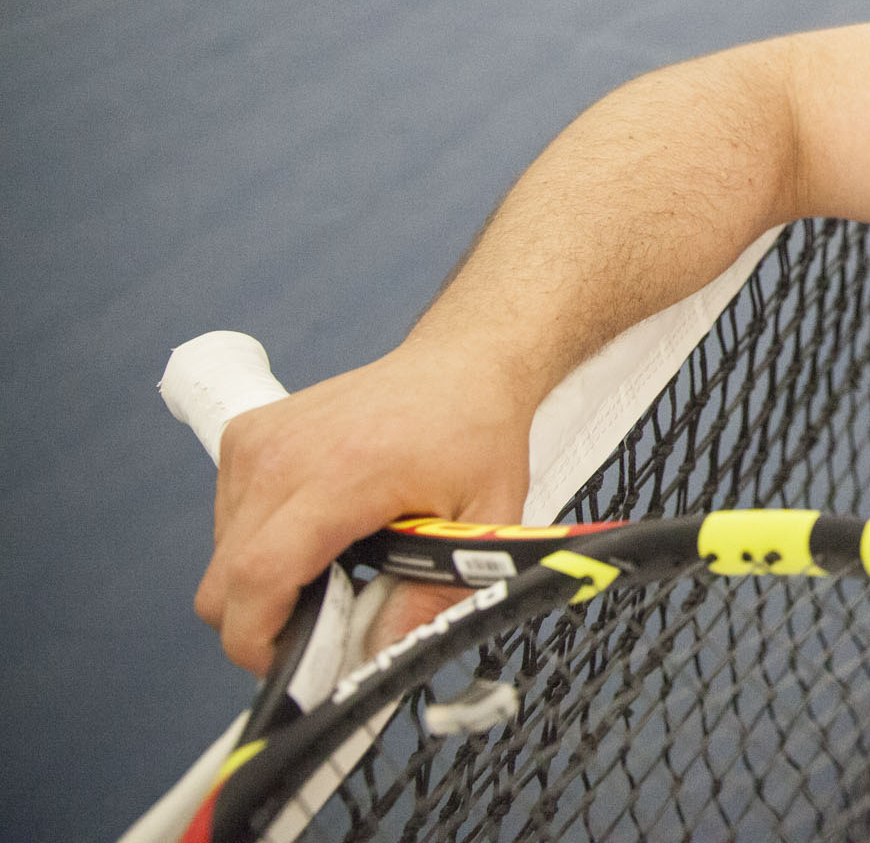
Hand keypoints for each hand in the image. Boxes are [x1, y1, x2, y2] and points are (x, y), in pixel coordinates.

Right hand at [194, 339, 538, 674]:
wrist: (461, 364)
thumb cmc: (475, 433)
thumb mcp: (484, 522)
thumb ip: (434, 596)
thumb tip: (380, 655)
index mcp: (339, 474)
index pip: (257, 578)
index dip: (260, 642)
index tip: (292, 668)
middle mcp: (281, 455)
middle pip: (223, 583)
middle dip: (263, 626)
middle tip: (328, 626)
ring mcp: (255, 442)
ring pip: (223, 558)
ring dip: (266, 583)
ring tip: (338, 565)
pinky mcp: (245, 435)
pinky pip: (227, 520)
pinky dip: (261, 543)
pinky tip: (320, 530)